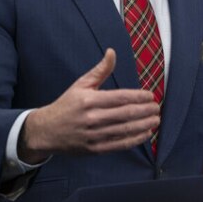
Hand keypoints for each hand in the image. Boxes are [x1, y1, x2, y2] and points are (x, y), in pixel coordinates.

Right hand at [18, 49, 159, 161]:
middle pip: (125, 114)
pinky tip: (145, 133)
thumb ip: (100, 70)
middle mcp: (91, 118)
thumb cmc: (66, 105)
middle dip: (145, 111)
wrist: (46, 131)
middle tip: (156, 108)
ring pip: (125, 130)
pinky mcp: (94, 149)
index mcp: (89, 100)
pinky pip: (119, 144)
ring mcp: (93, 135)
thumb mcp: (80, 85)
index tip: (150, 96)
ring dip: (144, 125)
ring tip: (156, 120)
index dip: (138, 97)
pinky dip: (135, 140)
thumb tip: (112, 52)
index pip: (120, 97)